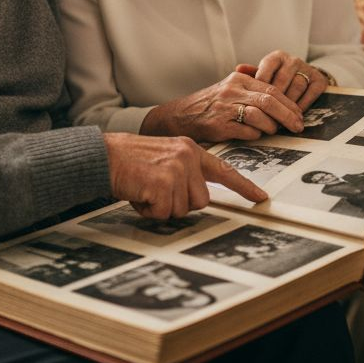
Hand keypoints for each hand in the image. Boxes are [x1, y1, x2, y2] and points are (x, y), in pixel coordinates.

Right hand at [103, 133, 266, 218]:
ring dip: (162, 207)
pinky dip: (149, 210)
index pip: (223, 170)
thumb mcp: (164, 159)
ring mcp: (176, 169)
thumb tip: (198, 198)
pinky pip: (164, 213)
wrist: (102, 156)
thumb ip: (184, 172)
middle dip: (178, 203)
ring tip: (145, 190)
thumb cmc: (129, 162)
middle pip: (201, 200)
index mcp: (190, 149)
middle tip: (156, 190)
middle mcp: (187, 156)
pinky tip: (139, 194)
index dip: (244, 187)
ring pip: (183, 209)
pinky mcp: (163, 183)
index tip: (261, 198)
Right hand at [141, 72, 303, 143]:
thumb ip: (252, 87)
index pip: (272, 88)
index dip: (289, 103)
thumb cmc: (210, 105)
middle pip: (269, 100)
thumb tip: (282, 95)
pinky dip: (255, 135)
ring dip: (271, 126)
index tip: (299, 115)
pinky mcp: (218, 125)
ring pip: (259, 115)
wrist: (179, 116)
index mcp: (239, 79)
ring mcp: (225, 107)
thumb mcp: (230, 88)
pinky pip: (246, 131)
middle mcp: (232, 90)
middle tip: (298, 126)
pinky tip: (255, 136)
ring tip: (274, 131)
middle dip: (288, 115)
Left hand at [238, 50, 328, 110]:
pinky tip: (295, 114)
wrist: (303, 82)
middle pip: (282, 79)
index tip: (256, 101)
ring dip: (288, 103)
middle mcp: (293, 60)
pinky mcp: (320, 79)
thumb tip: (238, 69)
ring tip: (280, 116)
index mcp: (277, 57)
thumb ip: (251, 75)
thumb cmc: (276, 82)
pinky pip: (311, 92)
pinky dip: (303, 104)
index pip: (267, 68)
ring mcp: (307, 69)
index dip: (261, 86)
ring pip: (297, 86)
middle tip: (267, 113)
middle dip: (274, 98)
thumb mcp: (264, 77)